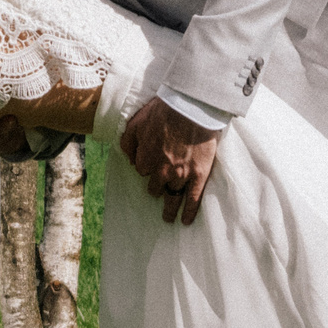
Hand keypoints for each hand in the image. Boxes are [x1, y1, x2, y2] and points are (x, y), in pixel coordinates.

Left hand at [118, 97, 221, 224]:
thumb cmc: (163, 110)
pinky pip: (193, 199)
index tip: (153, 164)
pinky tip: (186, 220)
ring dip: (169, 209)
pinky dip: (189, 211)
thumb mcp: (136, 122)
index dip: (147, 166)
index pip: (142, 170)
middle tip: (159, 190)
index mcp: (145, 159)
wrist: (190, 107)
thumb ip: (128, 143)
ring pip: (172, 197)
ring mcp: (181, 175)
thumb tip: (129, 159)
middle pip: (155, 187)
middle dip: (157, 187)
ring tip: (168, 218)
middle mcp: (161, 171)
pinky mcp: (199, 175)